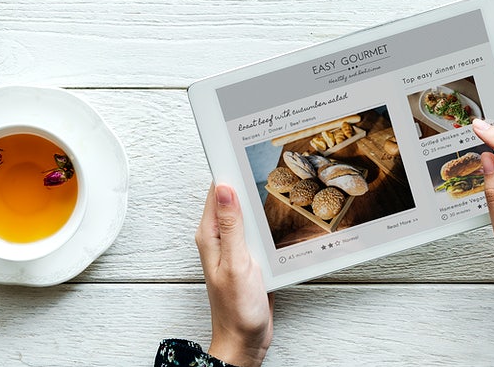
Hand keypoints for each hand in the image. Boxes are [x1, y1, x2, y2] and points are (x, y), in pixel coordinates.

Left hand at [195, 184, 273, 366]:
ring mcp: (235, 248)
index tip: (243, 152)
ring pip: (249, 215)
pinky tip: (284, 221)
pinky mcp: (249, 258)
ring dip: (262, 204)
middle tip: (271, 166)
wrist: (245, 341)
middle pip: (234, 199)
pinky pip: (259, 232)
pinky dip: (270, 225)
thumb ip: (231, 225)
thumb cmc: (236, 310)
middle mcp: (220, 238)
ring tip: (282, 188)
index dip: (229, 170)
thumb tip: (223, 188)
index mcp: (210, 235)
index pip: (216, 191)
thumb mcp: (236, 263)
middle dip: (249, 183)